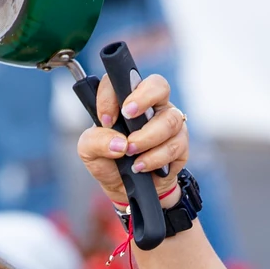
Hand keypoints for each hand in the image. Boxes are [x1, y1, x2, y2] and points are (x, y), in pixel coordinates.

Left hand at [77, 73, 188, 208]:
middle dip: (143, 98)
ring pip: (168, 120)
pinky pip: (174, 145)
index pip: (123, 79)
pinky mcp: (181, 144)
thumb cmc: (108, 161)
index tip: (104, 119)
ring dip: (146, 138)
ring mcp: (169, 123)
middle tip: (127, 115)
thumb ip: (95, 140)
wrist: (125, 189)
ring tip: (130, 153)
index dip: (112, 95)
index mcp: (126, 99)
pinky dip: (154, 158)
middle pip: (158, 85)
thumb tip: (118, 142)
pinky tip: (141, 166)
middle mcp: (151, 106)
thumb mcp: (88, 151)